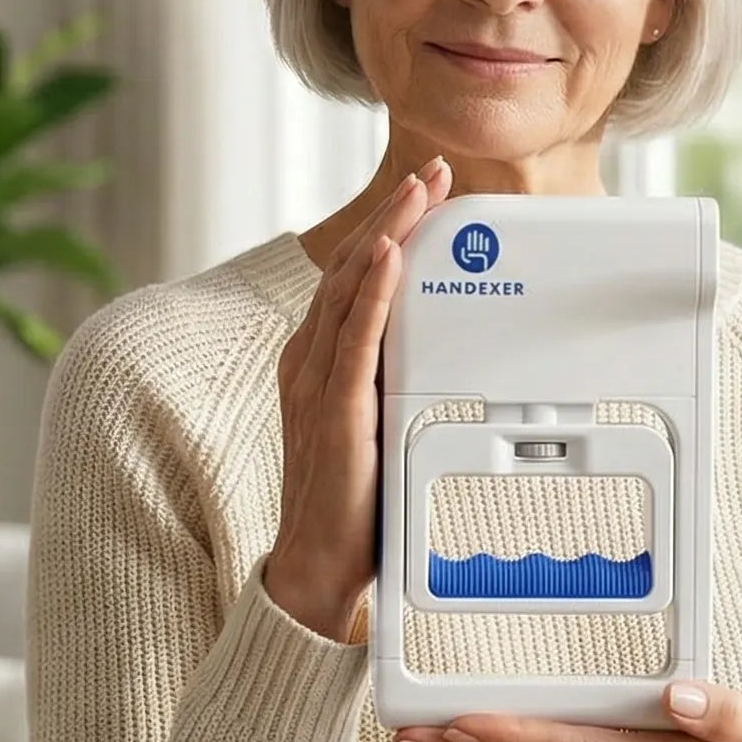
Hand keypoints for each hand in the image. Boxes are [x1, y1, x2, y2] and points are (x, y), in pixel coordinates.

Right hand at [264, 156, 453, 638]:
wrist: (316, 568)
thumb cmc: (351, 502)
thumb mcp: (377, 422)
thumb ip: (392, 378)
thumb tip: (434, 342)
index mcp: (317, 362)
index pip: (353, 279)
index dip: (386, 228)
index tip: (421, 192)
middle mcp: (308, 363)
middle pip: (350, 270)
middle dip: (392, 215)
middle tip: (430, 173)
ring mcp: (315, 387)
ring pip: (349, 292)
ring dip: (386, 236)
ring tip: (416, 196)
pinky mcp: (332, 415)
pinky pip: (352, 343)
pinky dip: (372, 296)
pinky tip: (390, 260)